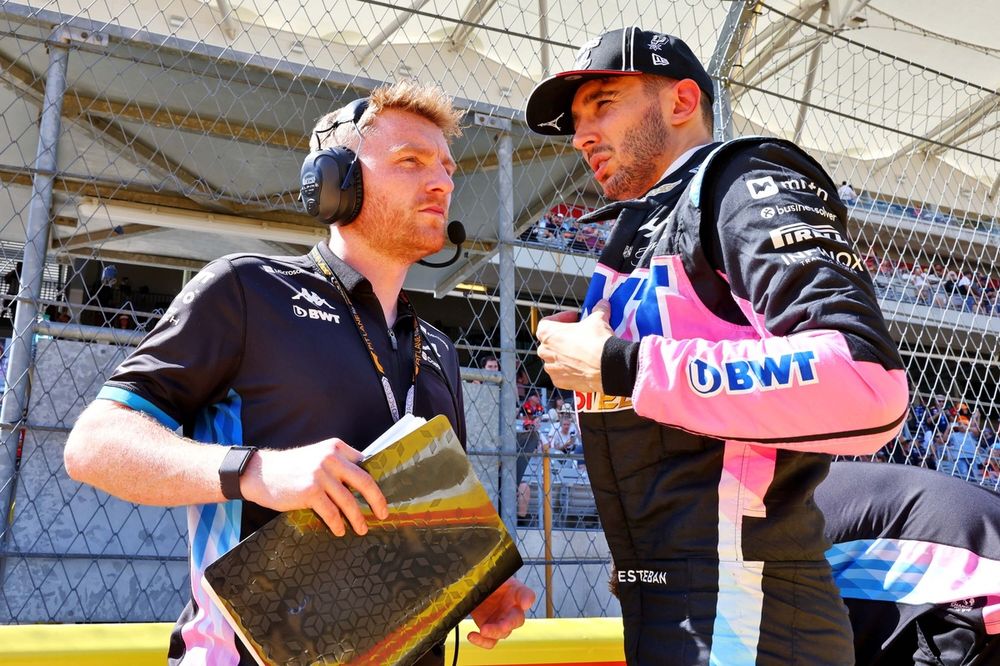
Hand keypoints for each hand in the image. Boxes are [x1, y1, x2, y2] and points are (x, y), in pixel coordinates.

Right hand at [240, 439, 388, 536]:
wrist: (260, 473)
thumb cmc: (291, 468)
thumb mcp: (316, 456)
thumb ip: (337, 464)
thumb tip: (361, 485)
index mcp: (336, 447)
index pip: (365, 464)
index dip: (376, 481)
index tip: (384, 495)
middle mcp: (331, 458)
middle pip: (364, 482)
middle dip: (377, 501)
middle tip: (383, 514)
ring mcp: (321, 474)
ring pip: (349, 501)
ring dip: (357, 518)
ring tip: (362, 528)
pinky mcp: (310, 491)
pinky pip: (331, 512)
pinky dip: (337, 524)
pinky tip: (339, 530)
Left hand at [468, 578, 534, 648]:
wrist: (476, 590)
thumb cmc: (490, 582)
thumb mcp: (495, 576)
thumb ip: (499, 578)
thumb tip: (511, 591)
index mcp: (516, 594)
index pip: (526, 595)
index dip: (527, 599)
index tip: (524, 603)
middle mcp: (511, 610)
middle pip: (516, 621)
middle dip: (507, 624)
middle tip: (501, 625)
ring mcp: (500, 622)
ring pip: (502, 633)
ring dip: (493, 633)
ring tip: (483, 630)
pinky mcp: (489, 629)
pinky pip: (489, 641)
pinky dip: (481, 641)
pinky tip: (472, 635)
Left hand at [536, 300, 613, 392]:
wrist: (607, 367)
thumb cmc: (596, 343)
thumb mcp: (598, 319)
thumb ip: (598, 310)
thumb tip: (602, 305)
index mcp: (547, 333)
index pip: (547, 322)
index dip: (561, 318)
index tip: (573, 318)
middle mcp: (545, 351)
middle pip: (550, 342)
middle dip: (564, 338)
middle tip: (579, 334)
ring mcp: (551, 368)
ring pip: (555, 359)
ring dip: (566, 354)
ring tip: (581, 351)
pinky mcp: (560, 382)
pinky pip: (561, 374)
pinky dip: (570, 370)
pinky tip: (582, 366)